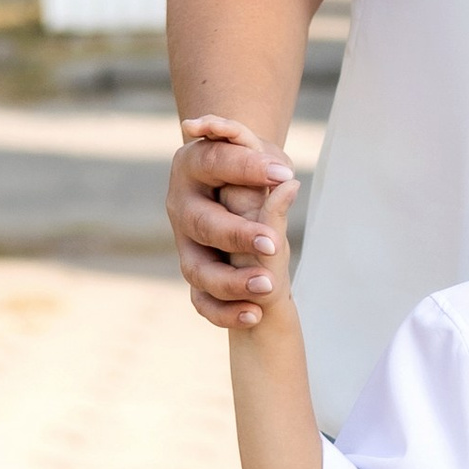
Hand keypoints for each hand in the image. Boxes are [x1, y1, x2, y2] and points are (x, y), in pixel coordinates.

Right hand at [173, 116, 299, 331]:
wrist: (234, 191)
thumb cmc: (251, 168)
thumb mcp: (259, 153)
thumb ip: (263, 156)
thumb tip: (286, 183)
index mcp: (192, 164)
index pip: (216, 162)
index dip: (247, 168)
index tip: (285, 175)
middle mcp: (182, 205)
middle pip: (204, 223)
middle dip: (238, 235)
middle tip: (272, 244)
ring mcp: (185, 243)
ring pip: (197, 269)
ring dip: (231, 281)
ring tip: (269, 287)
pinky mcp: (194, 274)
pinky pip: (201, 301)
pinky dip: (225, 312)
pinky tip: (255, 315)